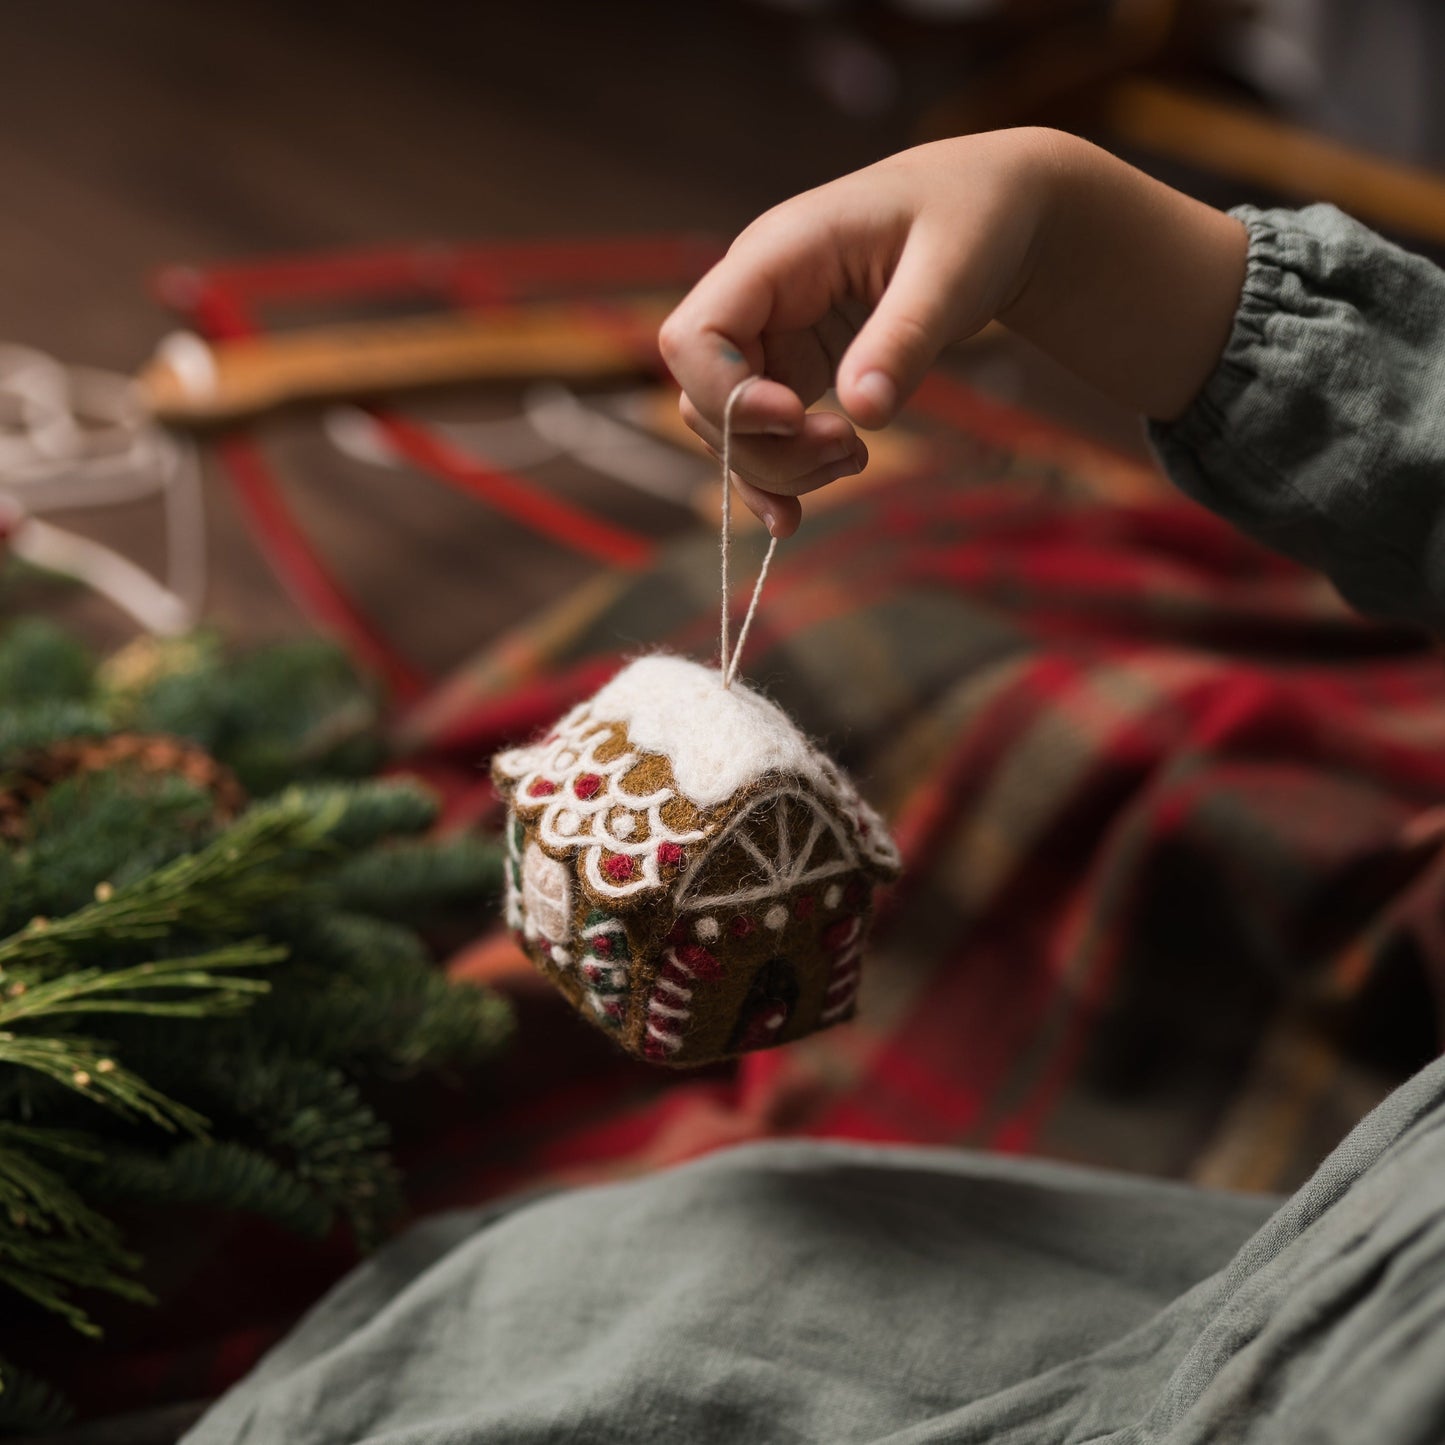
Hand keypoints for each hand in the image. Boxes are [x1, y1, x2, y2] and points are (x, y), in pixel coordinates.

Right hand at [659, 128, 1057, 536]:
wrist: (992, 210)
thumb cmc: (972, 218)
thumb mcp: (952, 272)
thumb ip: (903, 338)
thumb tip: (862, 412)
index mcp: (777, 254)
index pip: (694, 336)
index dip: (726, 394)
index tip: (797, 419)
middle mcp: (756, 297)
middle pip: (704, 397)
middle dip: (765, 447)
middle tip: (849, 451)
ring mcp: (769, 336)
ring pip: (728, 428)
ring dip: (778, 468)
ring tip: (855, 459)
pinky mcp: (793, 369)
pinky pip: (760, 436)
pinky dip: (774, 478)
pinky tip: (794, 516)